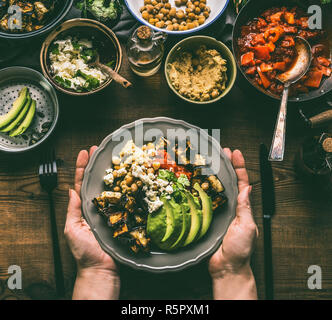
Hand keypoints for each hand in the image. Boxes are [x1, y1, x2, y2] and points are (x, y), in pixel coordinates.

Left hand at [65, 147, 119, 299]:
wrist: (102, 268)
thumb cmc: (85, 252)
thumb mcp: (72, 229)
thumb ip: (72, 210)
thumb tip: (70, 191)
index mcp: (84, 207)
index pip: (81, 183)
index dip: (82, 168)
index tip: (84, 153)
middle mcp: (99, 206)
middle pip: (97, 181)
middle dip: (97, 165)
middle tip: (99, 150)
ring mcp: (112, 209)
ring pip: (112, 187)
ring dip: (112, 172)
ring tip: (113, 157)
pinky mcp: (123, 215)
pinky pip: (125, 200)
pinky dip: (127, 188)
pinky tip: (130, 177)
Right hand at [209, 149, 257, 299]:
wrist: (226, 267)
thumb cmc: (239, 249)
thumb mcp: (247, 226)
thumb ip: (245, 208)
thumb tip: (247, 188)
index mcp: (242, 207)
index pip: (242, 182)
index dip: (239, 167)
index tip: (235, 153)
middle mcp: (230, 207)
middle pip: (228, 182)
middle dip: (226, 166)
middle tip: (221, 152)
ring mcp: (218, 212)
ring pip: (215, 190)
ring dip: (213, 175)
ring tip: (208, 161)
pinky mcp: (207, 218)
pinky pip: (203, 202)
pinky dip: (200, 191)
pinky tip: (195, 183)